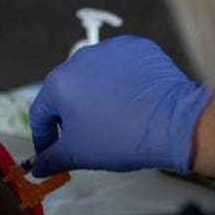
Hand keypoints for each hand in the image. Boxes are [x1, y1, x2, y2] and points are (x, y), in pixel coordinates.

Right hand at [29, 36, 212, 176]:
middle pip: (67, 92)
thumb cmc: (122, 138)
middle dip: (72, 116)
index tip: (51, 151)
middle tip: (86, 137)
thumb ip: (51, 159)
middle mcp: (80, 59)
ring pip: (94, 77)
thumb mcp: (78, 154)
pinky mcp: (137, 47)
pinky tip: (132, 100)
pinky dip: (122, 81)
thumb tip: (39, 167)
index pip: (41, 113)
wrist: (175, 124)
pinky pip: (121, 66)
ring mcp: (110, 49)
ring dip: (97, 96)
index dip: (44, 137)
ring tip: (113, 118)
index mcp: (59, 83)